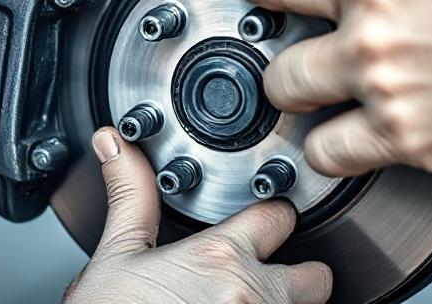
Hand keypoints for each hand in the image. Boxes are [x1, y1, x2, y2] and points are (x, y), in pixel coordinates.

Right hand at [63, 128, 330, 303]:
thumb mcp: (116, 257)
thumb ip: (130, 197)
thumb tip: (114, 142)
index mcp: (219, 257)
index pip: (278, 216)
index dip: (269, 219)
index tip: (262, 225)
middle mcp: (254, 296)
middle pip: (316, 277)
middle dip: (297, 278)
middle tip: (261, 284)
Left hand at [228, 0, 431, 175]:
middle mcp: (369, 46)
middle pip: (276, 66)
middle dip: (283, 59)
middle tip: (303, 54)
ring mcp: (385, 100)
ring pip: (296, 117)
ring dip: (306, 110)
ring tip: (328, 97)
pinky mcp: (408, 146)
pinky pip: (336, 158)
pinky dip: (338, 149)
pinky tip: (357, 129)